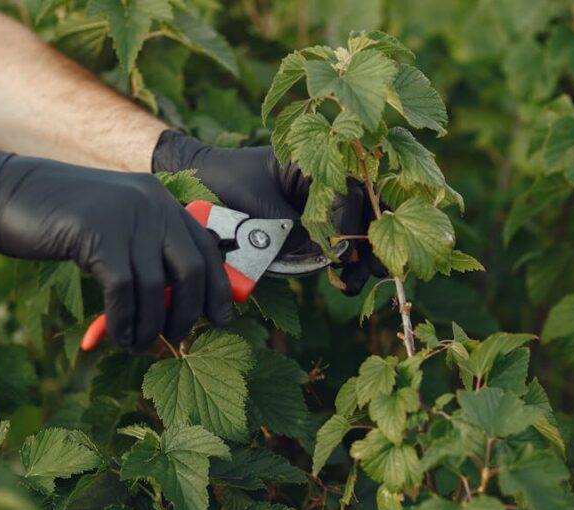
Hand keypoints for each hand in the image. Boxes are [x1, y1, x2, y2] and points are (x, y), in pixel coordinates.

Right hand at [0, 145, 231, 350]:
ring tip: (140, 345)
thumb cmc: (57, 217)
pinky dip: (124, 321)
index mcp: (159, 199)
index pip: (205, 247)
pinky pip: (124, 291)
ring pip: (156, 287)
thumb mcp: (111, 225)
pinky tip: (119, 336)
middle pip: (191, 269)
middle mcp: (150, 203)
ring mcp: (124, 217)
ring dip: (151, 326)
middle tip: (177, 336)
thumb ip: (143, 250)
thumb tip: (174, 300)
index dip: (217, 288)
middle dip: (188, 312)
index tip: (221, 318)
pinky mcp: (96, 234)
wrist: (4, 191)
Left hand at [151, 130, 386, 294]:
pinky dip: (343, 260)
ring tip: (355, 284)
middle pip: (365, 209)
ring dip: (361, 256)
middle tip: (376, 270)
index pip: (350, 192)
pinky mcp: (310, 222)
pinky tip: (344, 280)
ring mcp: (320, 201)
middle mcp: (325, 178)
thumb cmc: (225, 182)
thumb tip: (328, 255)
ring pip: (356, 226)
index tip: (342, 251)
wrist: (198, 181)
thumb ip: (295, 228)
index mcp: (316, 159)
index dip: (350, 224)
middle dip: (372, 241)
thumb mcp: (260, 206)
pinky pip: (336, 239)